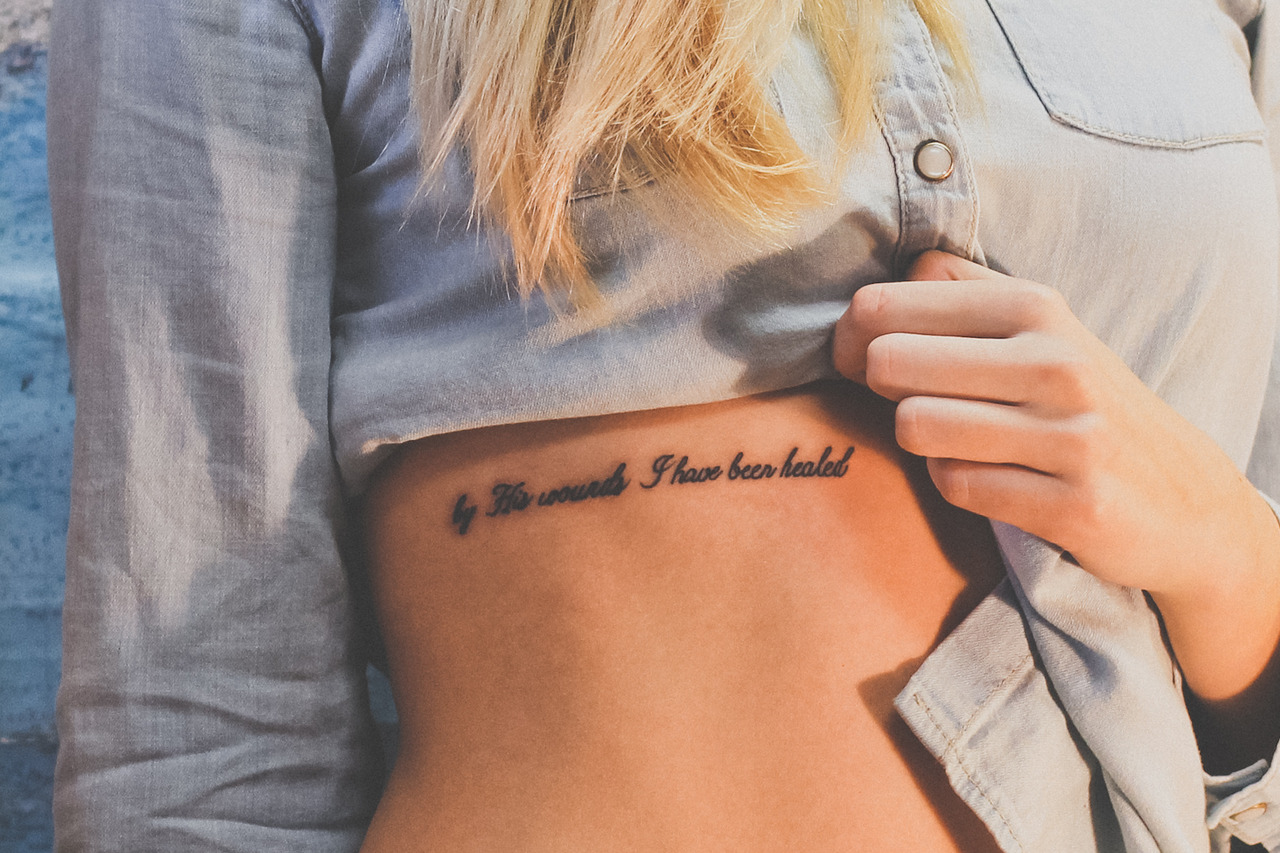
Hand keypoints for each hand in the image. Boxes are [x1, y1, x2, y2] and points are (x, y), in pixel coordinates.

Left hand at [832, 252, 1279, 703]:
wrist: (1182, 498)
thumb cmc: (1078, 402)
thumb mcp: (1034, 327)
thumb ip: (953, 291)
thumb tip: (867, 296)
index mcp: (1034, 305)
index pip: (882, 306)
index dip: (853, 340)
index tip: (866, 360)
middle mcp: (1056, 360)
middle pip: (888, 363)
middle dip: (879, 391)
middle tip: (910, 402)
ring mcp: (1069, 434)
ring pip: (914, 426)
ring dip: (921, 442)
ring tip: (956, 442)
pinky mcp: (1073, 503)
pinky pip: (955, 486)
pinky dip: (957, 484)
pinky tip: (993, 479)